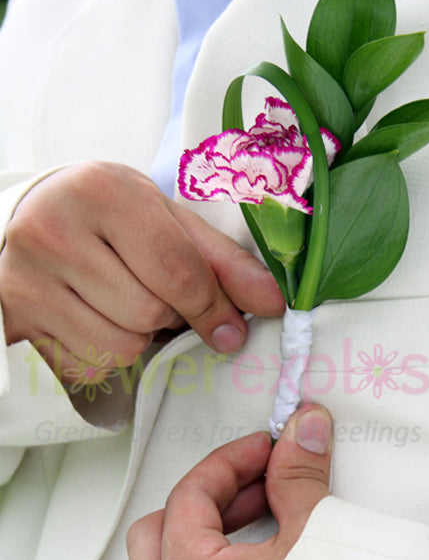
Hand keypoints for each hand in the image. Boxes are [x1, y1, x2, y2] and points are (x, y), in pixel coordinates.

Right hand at [0, 162, 284, 379]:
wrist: (33, 217)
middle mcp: (53, 231)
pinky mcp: (17, 320)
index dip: (212, 305)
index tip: (230, 325)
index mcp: (103, 192)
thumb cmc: (111, 216)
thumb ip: (221, 261)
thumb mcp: (167, 220)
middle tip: (153, 291)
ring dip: (138, 337)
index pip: (176, 269)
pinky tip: (94, 320)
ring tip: (122, 303)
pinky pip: (88, 367)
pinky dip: (106, 355)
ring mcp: (27, 280)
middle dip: (168, 314)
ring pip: (119, 348)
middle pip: (149, 313)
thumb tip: (273, 303)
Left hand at [127, 404, 332, 559]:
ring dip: (187, 554)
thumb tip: (302, 430)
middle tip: (257, 491)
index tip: (263, 451)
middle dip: (206, 501)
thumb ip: (299, 475)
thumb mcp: (320, 538)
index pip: (190, 495)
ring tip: (241, 541)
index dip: (230, 461)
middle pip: (157, 534)